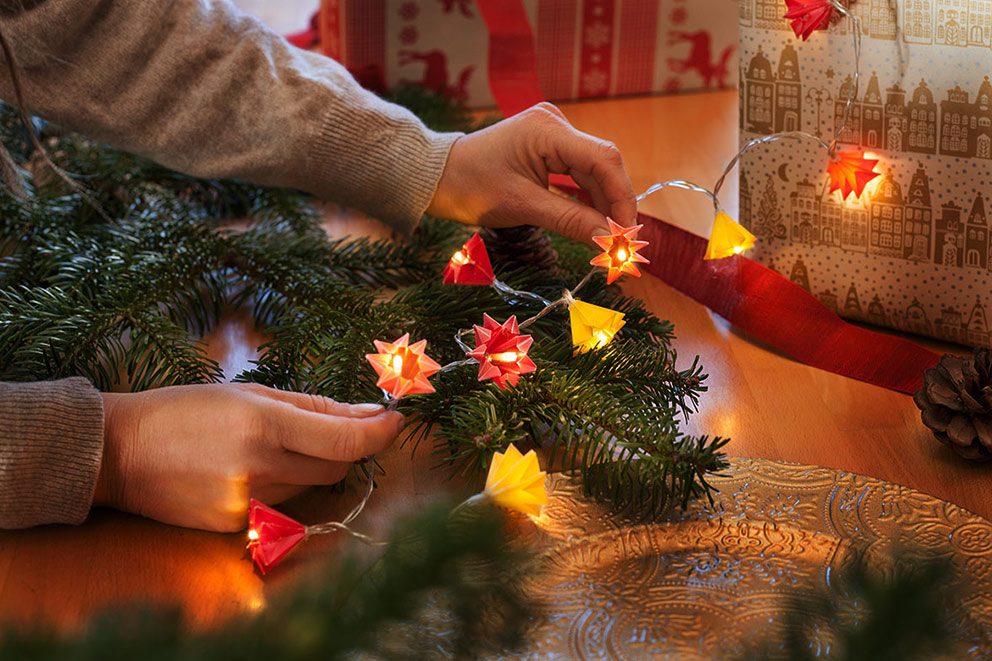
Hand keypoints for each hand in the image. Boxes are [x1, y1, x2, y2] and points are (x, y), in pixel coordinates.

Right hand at [95, 383, 402, 531]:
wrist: (120, 453)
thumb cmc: (184, 410)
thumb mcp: (249, 393)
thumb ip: (314, 406)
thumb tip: (368, 413)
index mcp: (263, 425)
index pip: (346, 440)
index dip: (380, 431)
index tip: (397, 419)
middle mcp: (260, 468)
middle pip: (336, 466)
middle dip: (344, 446)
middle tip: (331, 426)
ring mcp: (248, 503)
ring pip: (311, 485)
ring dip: (309, 464)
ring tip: (268, 443)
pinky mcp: (238, 526)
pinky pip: (283, 504)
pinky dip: (282, 484)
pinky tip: (247, 467)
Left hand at [427, 102, 636, 242]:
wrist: (435, 176)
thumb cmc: (471, 187)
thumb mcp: (523, 207)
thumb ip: (571, 221)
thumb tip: (609, 242)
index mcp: (548, 130)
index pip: (604, 160)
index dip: (622, 198)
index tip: (627, 234)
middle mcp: (555, 123)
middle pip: (602, 165)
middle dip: (614, 205)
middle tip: (621, 245)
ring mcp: (552, 133)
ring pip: (593, 171)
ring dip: (602, 205)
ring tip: (608, 240)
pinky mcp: (548, 146)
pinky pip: (577, 172)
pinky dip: (586, 198)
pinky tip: (592, 223)